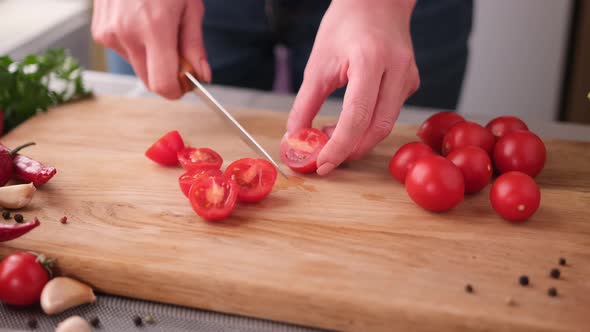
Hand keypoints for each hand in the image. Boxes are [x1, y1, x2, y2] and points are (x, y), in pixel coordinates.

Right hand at [92, 0, 210, 98]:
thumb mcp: (191, 7)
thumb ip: (195, 46)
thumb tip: (202, 76)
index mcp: (153, 28)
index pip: (162, 84)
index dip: (177, 91)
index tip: (186, 84)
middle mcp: (126, 34)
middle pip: (149, 81)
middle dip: (167, 76)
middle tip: (180, 56)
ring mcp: (109, 33)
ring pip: (138, 67)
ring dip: (152, 58)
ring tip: (158, 27)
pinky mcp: (99, 32)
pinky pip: (125, 52)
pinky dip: (137, 46)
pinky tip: (142, 23)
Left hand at [287, 0, 419, 174]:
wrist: (377, 2)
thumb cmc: (345, 25)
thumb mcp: (318, 63)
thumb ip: (306, 104)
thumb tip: (295, 138)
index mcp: (370, 60)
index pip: (357, 116)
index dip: (339, 146)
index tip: (323, 164)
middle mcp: (396, 70)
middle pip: (377, 128)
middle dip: (350, 149)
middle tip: (324, 156)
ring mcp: (409, 77)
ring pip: (386, 124)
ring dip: (358, 139)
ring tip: (331, 136)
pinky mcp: (412, 83)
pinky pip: (391, 113)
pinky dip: (368, 126)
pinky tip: (350, 121)